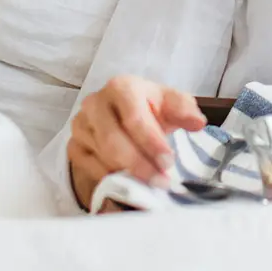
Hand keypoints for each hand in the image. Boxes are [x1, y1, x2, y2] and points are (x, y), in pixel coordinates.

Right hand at [66, 74, 206, 208]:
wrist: (124, 114)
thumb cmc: (150, 108)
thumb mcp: (171, 103)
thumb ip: (185, 110)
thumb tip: (197, 123)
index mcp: (121, 87)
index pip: (133, 118)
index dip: (151, 143)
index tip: (168, 162)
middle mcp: (94, 103)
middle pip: (113, 141)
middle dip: (140, 165)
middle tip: (162, 180)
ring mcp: (80, 126)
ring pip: (102, 158)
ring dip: (128, 175)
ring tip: (151, 183)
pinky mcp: (74, 147)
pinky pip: (90, 169)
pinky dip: (112, 180)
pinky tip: (130, 184)